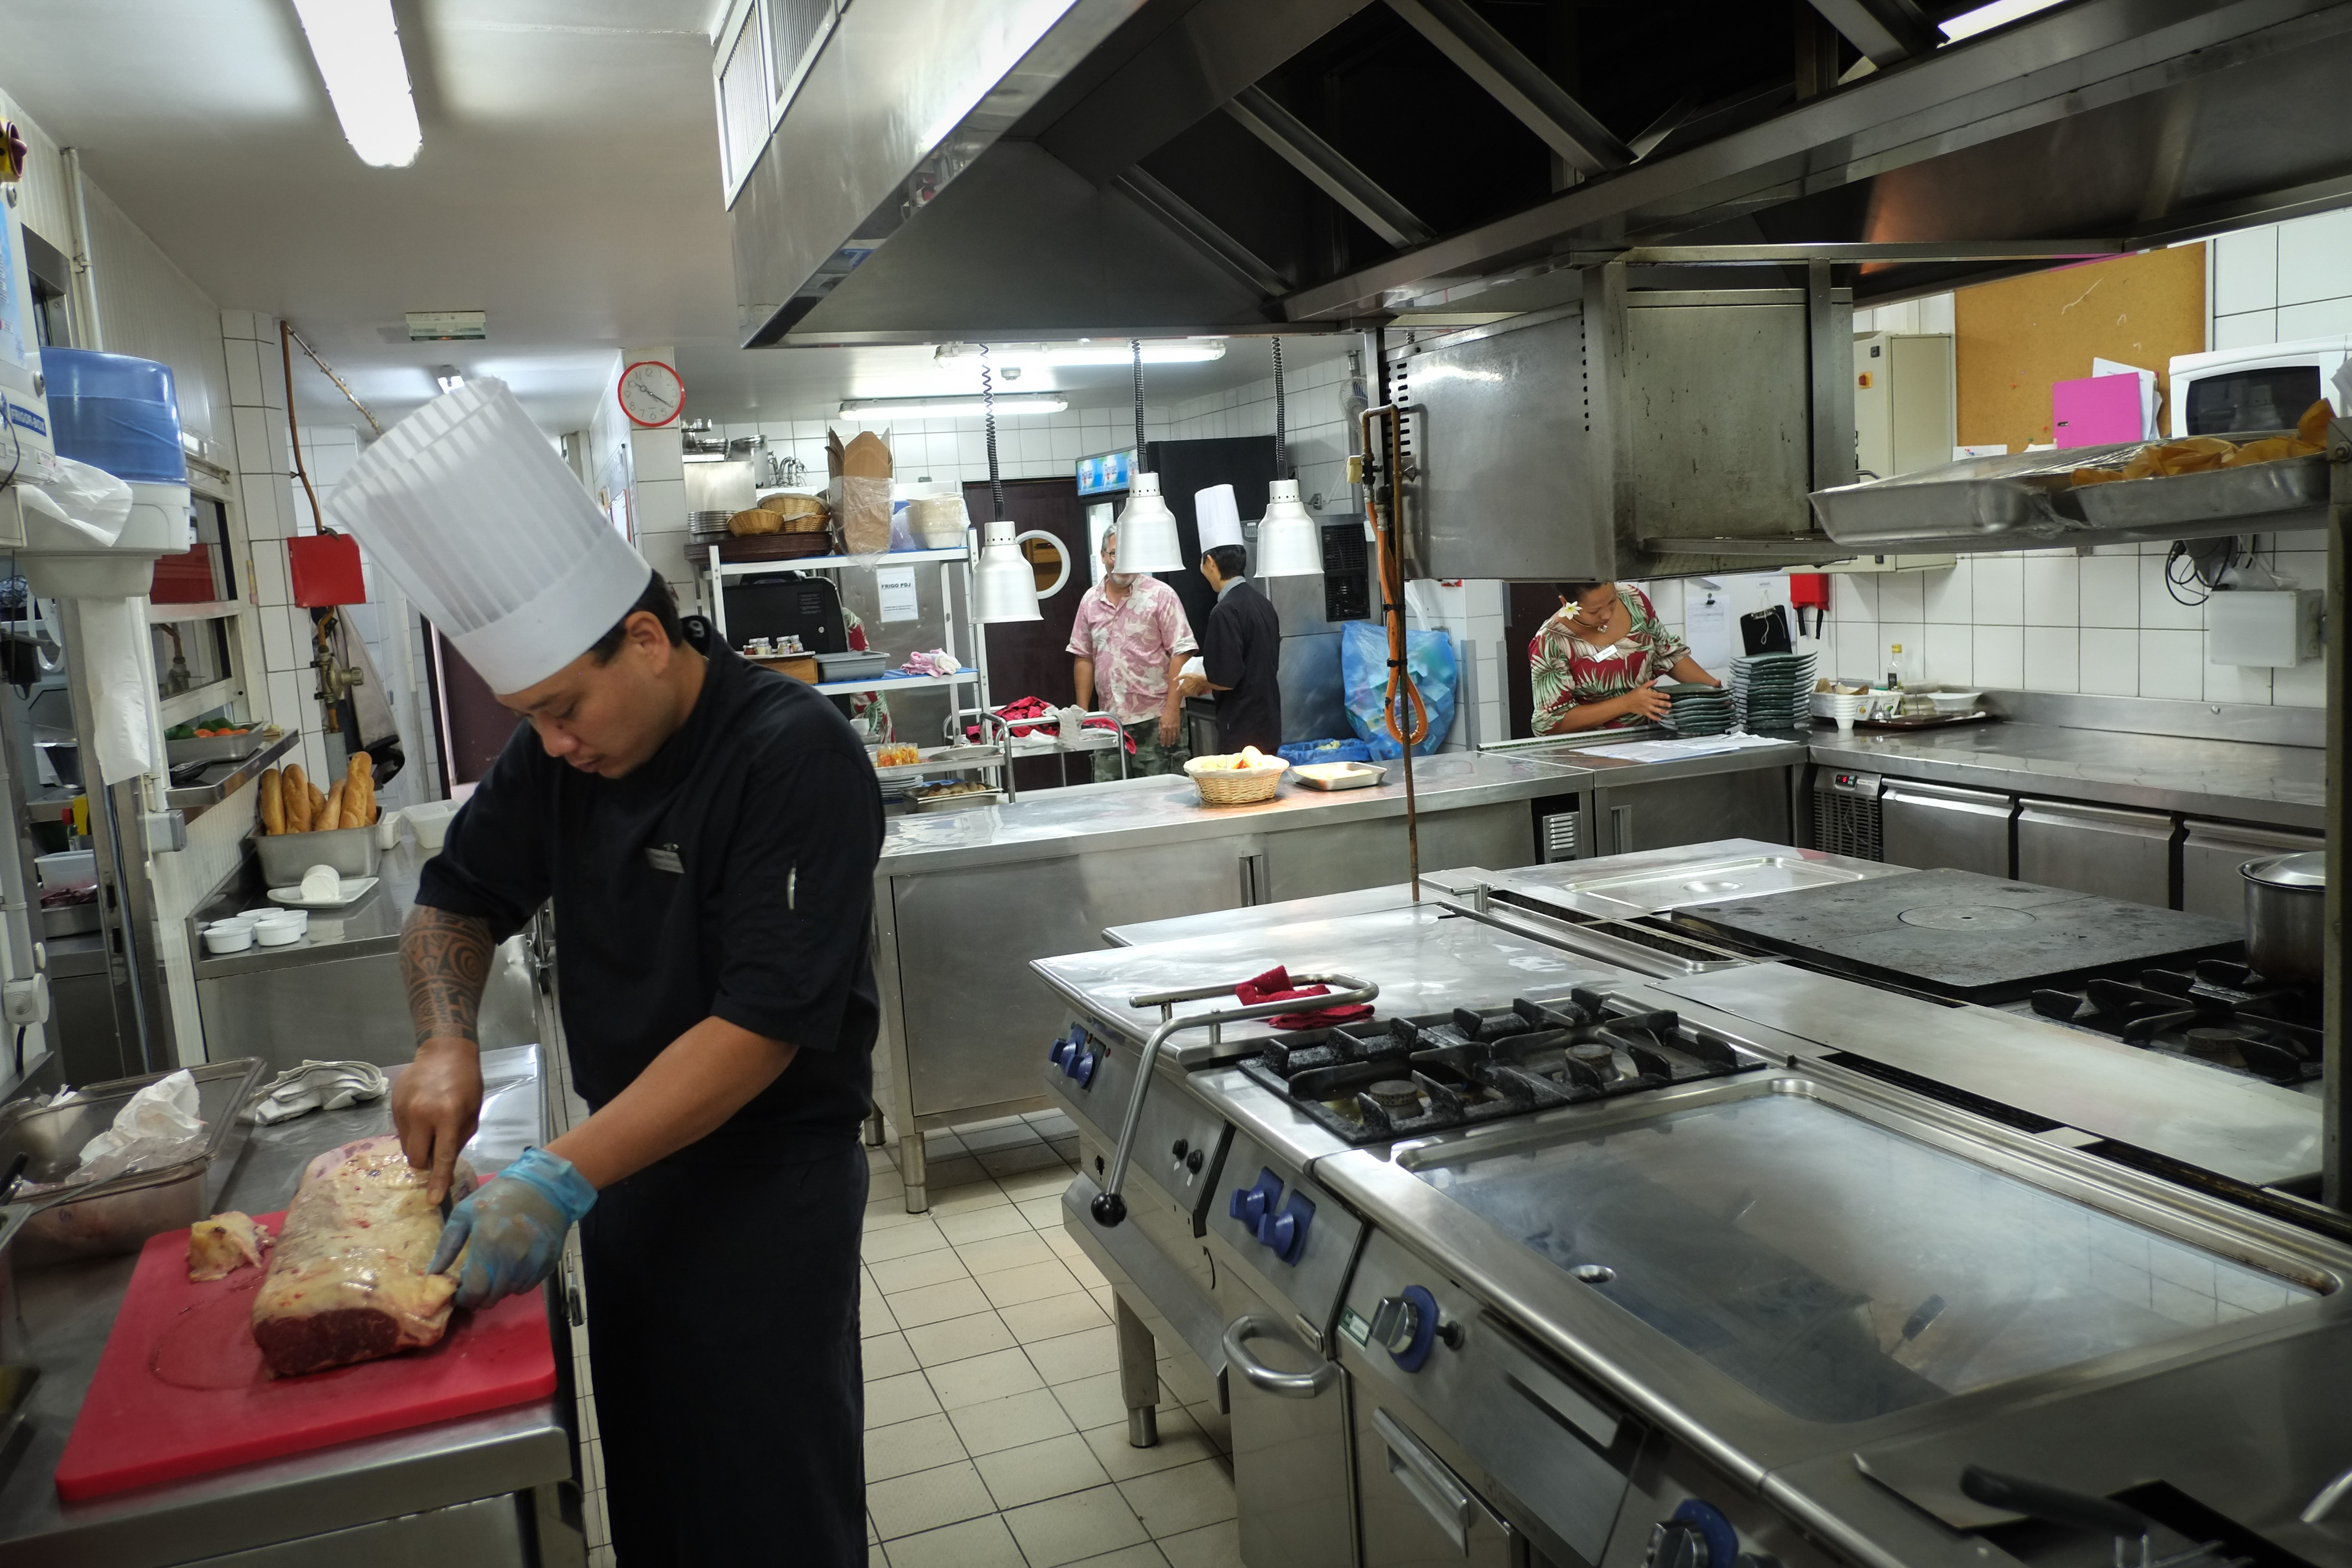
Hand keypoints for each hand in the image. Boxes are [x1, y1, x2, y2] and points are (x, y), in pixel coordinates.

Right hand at [394, 1038, 481, 1205]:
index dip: (438, 1180)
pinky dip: (412, 1131)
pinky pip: (400, 1132)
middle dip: (426, 1163)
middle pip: (416, 1158)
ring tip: (430, 1128)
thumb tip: (445, 1165)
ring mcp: (404, 1110)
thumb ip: (459, 1140)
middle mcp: (422, 1115)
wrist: (444, 1051)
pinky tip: (421, 1115)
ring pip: (406, 1147)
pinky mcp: (393, 1106)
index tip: (433, 1200)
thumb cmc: (466, 1082)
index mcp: (448, 1116)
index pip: (442, 1156)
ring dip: (418, 1146)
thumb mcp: (472, 1112)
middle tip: (435, 1151)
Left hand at [429, 1146, 597, 1309]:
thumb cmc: (499, 1196)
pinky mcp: (548, 1263)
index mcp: (488, 1243)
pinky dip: (516, 1282)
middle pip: (492, 1297)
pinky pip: (527, 1287)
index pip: (474, 1290)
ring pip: (509, 1293)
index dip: (464, 1298)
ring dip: (498, 1288)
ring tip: (494, 1271)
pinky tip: (513, 1266)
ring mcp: (533, 1261)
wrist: (545, 1184)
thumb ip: (447, 1245)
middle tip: (476, 1282)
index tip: (460, 1292)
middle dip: (479, 1295)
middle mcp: (512, 1258)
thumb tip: (433, 1273)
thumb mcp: (465, 1212)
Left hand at [1157, 708, 1180, 746]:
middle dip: (1168, 742)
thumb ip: (1160, 728)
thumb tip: (1160, 734)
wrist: (1172, 710)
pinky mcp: (1178, 726)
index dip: (1163, 741)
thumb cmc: (1165, 715)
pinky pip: (1178, 733)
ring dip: (1173, 740)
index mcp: (1164, 727)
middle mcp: (1169, 728)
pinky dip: (1177, 736)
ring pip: (1174, 736)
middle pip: (1169, 737)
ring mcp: (1174, 727)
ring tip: (1172, 743)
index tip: (1163, 745)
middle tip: (1168, 746)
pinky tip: (1176, 738)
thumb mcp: (1160, 721)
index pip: (1163, 736)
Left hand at [1178, 673, 1207, 698]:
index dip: (1177, 689)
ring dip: (1185, 693)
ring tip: (1186, 689)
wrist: (1203, 680)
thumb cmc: (1194, 677)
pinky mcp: (1194, 694)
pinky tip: (1190, 689)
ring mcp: (1190, 693)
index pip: (1177, 691)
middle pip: (1181, 694)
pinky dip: (1189, 693)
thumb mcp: (1185, 675)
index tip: (1178, 687)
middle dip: (1180, 692)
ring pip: (1185, 695)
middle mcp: (1186, 692)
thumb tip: (1174, 679)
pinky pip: (1190, 695)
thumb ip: (1179, 677)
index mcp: (1182, 688)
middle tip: (1181, 688)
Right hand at [1621, 685, 1670, 721]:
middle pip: (1657, 702)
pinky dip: (1655, 717)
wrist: (1626, 702)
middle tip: (1670, 705)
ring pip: (1655, 710)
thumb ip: (1649, 683)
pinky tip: (1659, 719)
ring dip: (1662, 711)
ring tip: (1667, 712)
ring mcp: (1646, 707)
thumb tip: (1656, 680)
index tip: (1668, 697)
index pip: (1657, 695)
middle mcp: (1648, 701)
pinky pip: (1650, 715)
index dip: (1663, 696)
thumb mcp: (1641, 687)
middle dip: (1664, 704)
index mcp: (1648, 694)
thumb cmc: (1633, 694)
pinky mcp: (1644, 712)